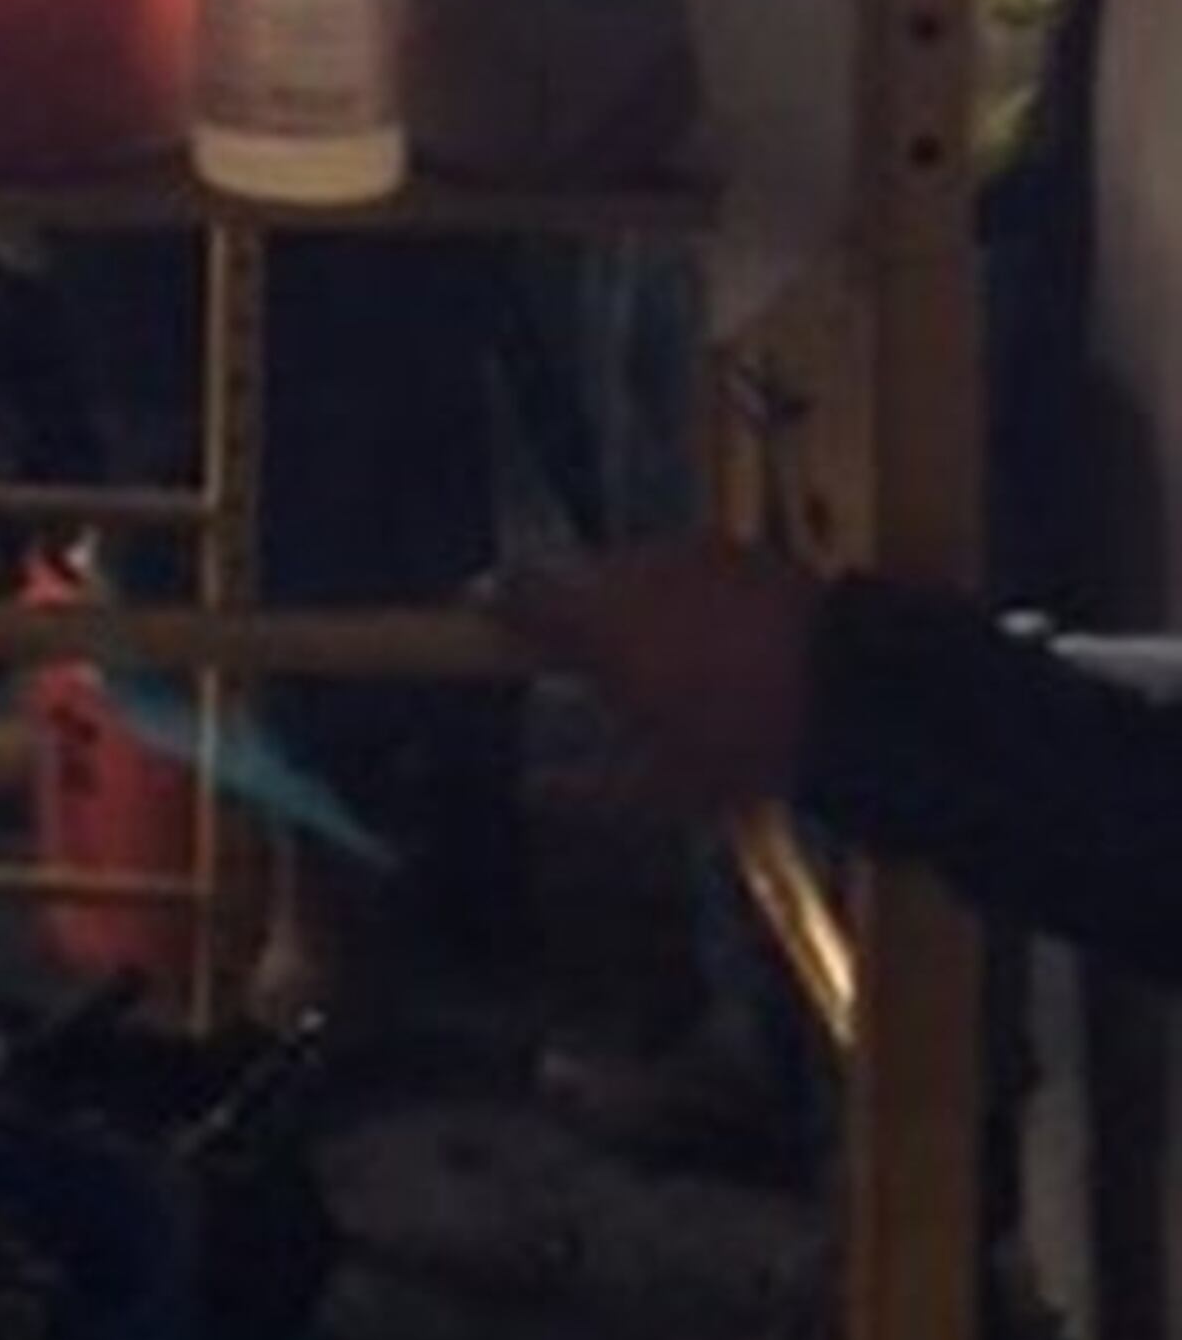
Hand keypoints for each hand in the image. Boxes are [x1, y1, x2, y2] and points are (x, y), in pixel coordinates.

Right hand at [497, 535, 820, 811]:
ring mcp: (682, 552)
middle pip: (566, 571)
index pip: (514, 589)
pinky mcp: (730, 548)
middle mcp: (629, 571)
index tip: (483, 621)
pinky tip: (703, 635)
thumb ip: (585, 790)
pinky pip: (675, 563)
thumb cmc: (746, 746)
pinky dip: (672, 591)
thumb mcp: (661, 791)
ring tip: (648, 653)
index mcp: (596, 623)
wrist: (857, 697)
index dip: (492, 605)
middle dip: (560, 604)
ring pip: (622, 566)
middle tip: (572, 653)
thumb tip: (535, 791)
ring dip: (619, 598)